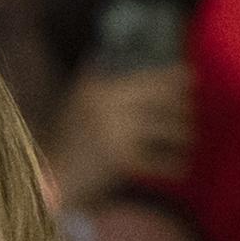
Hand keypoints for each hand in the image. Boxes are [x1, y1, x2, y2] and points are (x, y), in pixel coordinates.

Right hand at [54, 62, 193, 199]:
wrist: (47, 179)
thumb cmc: (62, 140)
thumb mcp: (75, 101)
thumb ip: (96, 79)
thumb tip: (121, 61)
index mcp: (99, 87)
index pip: (149, 76)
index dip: (175, 76)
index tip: (191, 77)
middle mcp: (110, 105)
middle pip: (165, 99)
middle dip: (185, 107)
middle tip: (190, 115)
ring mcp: (118, 133)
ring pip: (170, 129)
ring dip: (185, 136)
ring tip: (187, 141)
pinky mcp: (123, 161)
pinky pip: (162, 161)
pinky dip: (175, 165)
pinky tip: (179, 167)